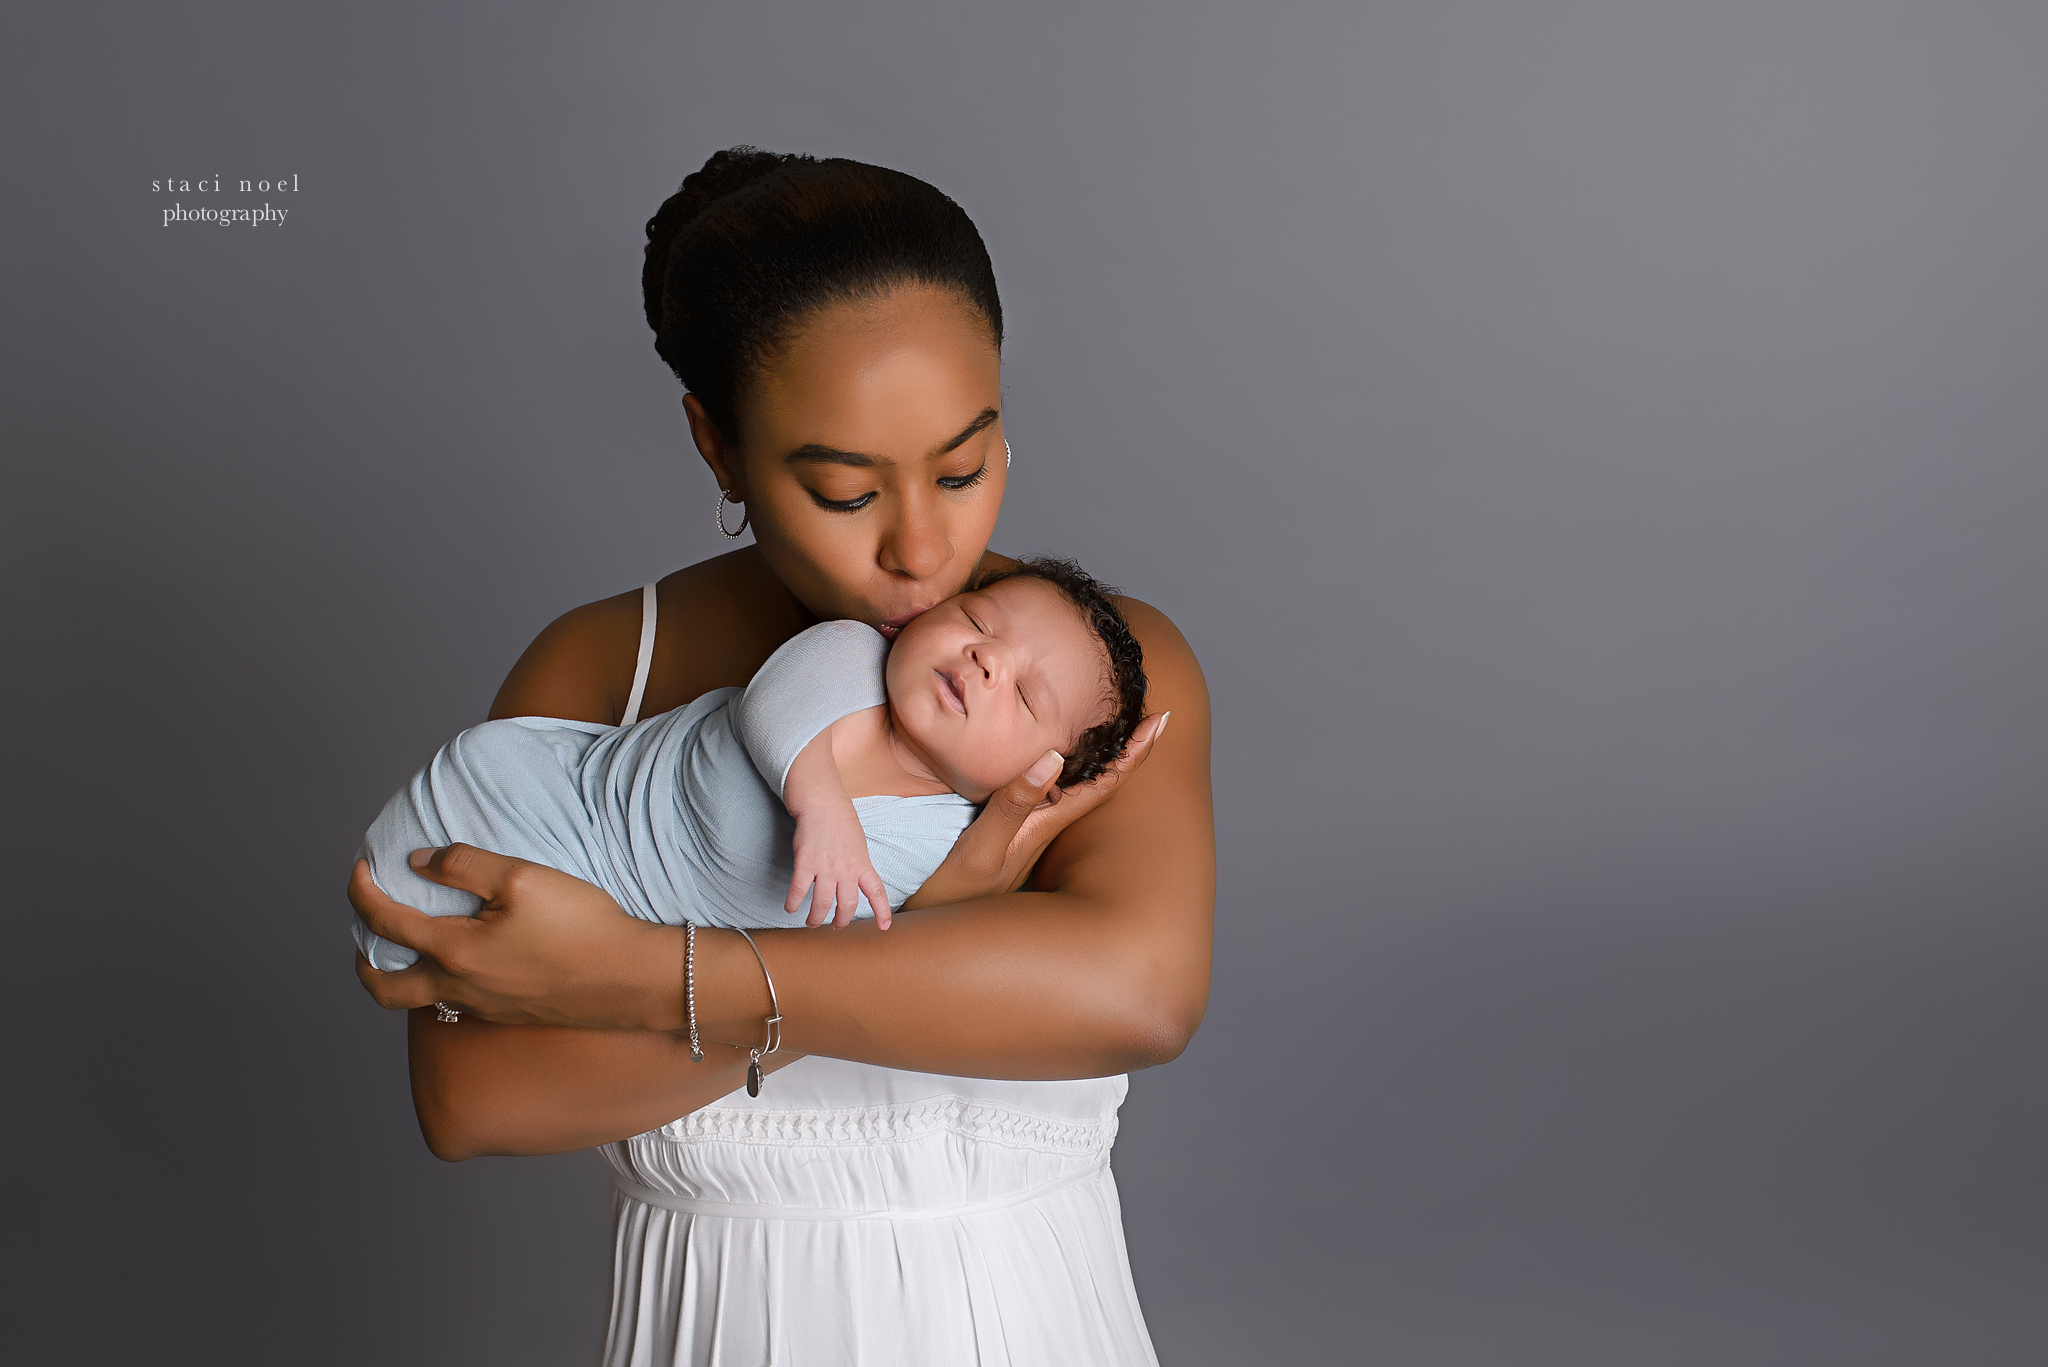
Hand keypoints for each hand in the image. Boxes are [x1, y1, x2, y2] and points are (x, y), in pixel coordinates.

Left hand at [351, 845, 671, 1027]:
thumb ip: (463, 864)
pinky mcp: (508, 1015)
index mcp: (454, 951)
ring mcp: (483, 1007)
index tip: (361, 869)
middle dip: (363, 960)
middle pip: (384, 988)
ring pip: (419, 1000)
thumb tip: (420, 863)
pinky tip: (463, 960)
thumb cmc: (579, 926)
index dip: (362, 892)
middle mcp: (459, 987)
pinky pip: (455, 1004)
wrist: (628, 978)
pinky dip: (440, 982)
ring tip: (409, 946)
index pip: (385, 922)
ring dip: (401, 974)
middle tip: (364, 932)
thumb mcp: (520, 877)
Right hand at [787, 806, 892, 928]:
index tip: (884, 927)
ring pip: (821, 904)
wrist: (823, 804)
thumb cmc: (842, 822)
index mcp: (862, 865)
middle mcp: (846, 870)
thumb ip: (858, 866)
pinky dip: (793, 903)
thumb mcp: (859, 846)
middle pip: (846, 905)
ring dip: (816, 918)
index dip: (882, 912)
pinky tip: (791, 908)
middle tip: (835, 926)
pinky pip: (798, 890)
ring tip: (812, 922)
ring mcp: (825, 868)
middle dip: (840, 921)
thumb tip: (855, 883)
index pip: (876, 893)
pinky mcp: (805, 863)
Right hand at [902, 711, 1170, 911]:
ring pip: (1080, 788)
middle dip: (1129, 748)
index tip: (1163, 720)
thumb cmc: (957, 896)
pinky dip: (1068, 770)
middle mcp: (1047, 827)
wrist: (935, 929)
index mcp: (1047, 825)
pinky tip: (1065, 759)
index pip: (1104, 783)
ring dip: (1103, 757)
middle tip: (1155, 714)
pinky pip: (1054, 795)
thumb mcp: (981, 849)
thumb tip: (1055, 758)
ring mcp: (1032, 832)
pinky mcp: (1013, 834)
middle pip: (1101, 781)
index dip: (1135, 752)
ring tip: (1123, 725)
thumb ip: (1013, 805)